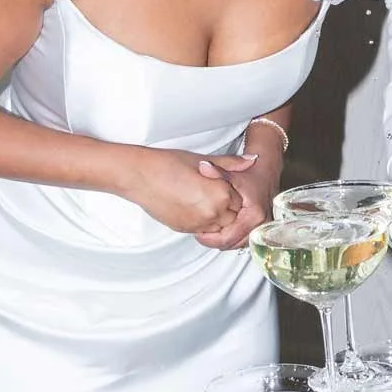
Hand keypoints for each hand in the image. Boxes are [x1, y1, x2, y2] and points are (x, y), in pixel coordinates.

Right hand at [121, 149, 248, 236]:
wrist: (140, 176)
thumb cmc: (168, 164)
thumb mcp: (202, 160)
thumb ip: (230, 164)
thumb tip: (251, 161)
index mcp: (219, 194)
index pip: (239, 199)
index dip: (232, 190)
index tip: (223, 183)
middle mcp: (212, 213)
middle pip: (233, 216)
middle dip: (228, 206)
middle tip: (214, 191)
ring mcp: (198, 224)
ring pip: (220, 227)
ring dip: (217, 216)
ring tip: (204, 199)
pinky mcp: (185, 230)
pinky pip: (204, 231)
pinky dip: (205, 222)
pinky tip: (195, 206)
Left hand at [194, 127, 283, 249]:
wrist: (266, 170)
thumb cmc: (250, 173)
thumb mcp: (232, 173)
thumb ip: (216, 172)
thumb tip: (203, 167)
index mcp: (253, 215)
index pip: (229, 238)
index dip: (211, 239)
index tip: (199, 233)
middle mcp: (261, 224)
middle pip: (233, 244)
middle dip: (216, 241)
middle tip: (202, 234)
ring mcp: (263, 227)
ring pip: (239, 244)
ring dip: (224, 240)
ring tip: (210, 233)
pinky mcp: (262, 228)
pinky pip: (244, 239)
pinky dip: (232, 237)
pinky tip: (222, 230)